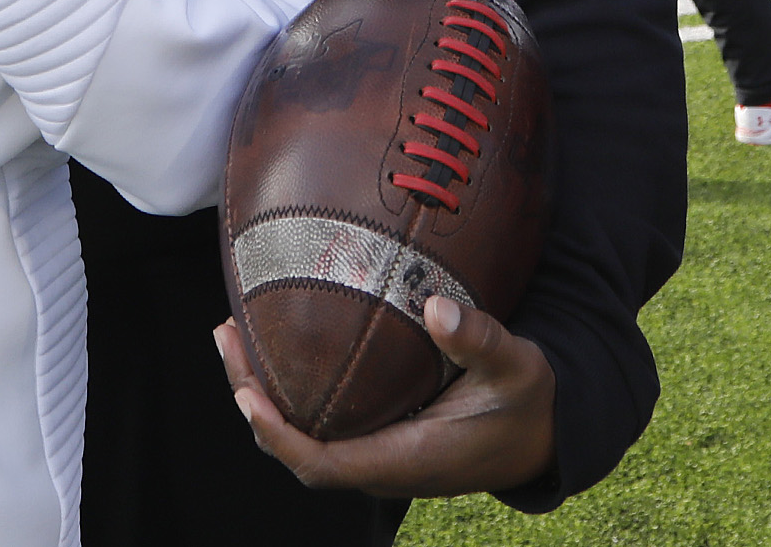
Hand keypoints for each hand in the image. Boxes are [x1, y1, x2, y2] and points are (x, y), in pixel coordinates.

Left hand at [216, 301, 557, 497]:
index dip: (280, 436)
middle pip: (296, 449)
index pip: (323, 464)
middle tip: (227, 338)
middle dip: (253, 399)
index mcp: (407, 459)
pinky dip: (288, 387)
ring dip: (262, 390)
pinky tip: (275, 344)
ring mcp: (377, 453)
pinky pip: (318, 422)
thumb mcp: (516, 366)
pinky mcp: (378, 435)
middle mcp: (381, 464)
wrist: (543, 433)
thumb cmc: (527, 401)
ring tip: (233, 332)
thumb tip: (436, 307)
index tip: (248, 396)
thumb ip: (480, 339)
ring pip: (302, 436)